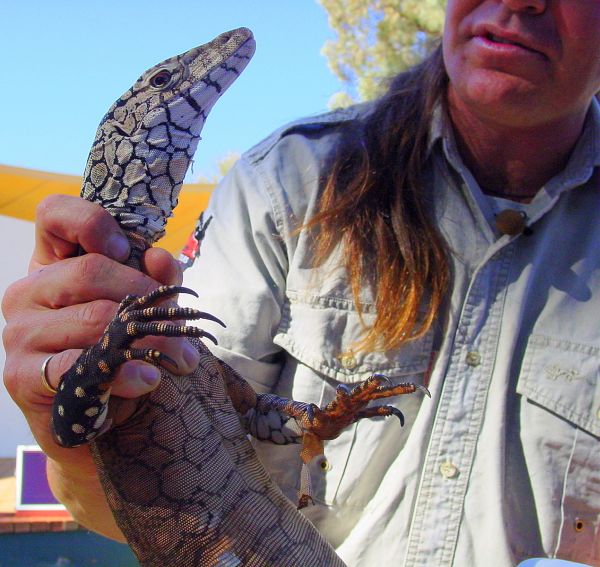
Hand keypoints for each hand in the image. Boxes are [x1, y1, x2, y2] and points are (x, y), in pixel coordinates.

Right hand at [1, 194, 198, 533]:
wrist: (91, 419)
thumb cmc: (115, 353)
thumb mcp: (137, 311)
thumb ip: (152, 281)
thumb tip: (162, 259)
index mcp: (52, 265)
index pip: (55, 215)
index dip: (92, 221)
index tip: (126, 247)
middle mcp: (27, 292)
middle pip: (92, 271)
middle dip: (150, 299)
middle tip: (186, 329)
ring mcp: (19, 333)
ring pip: (95, 319)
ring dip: (151, 341)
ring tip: (182, 360)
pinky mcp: (22, 375)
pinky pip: (78, 365)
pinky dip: (123, 374)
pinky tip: (149, 380)